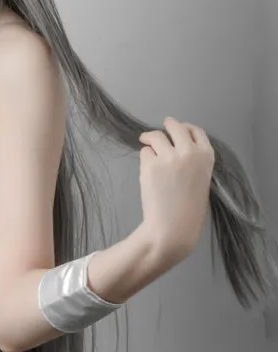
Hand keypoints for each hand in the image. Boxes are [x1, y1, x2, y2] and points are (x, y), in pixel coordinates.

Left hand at [138, 117, 214, 260]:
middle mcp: (189, 152)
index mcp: (206, 156)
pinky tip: (148, 171)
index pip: (196, 131)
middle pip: (175, 127)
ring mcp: (169, 157)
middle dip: (167, 125)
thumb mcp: (201, 179)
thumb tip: (175, 144)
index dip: (185, 127)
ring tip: (146, 142)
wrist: (173, 226)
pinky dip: (145, 158)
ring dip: (150, 138)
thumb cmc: (190, 208)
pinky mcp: (151, 164)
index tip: (178, 128)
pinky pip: (145, 152)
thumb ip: (192, 160)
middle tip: (161, 127)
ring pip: (156, 136)